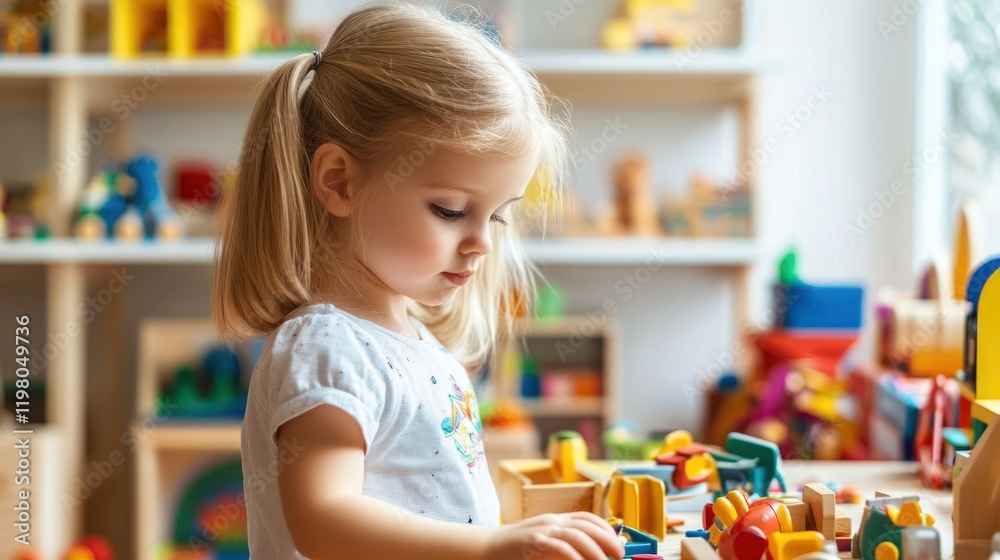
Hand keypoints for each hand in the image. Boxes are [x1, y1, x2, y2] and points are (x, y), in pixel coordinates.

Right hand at [482, 512, 624, 559]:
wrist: (485, 547)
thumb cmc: (513, 549)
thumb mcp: (541, 541)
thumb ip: (561, 544)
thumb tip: (584, 554)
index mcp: (554, 520)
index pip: (587, 518)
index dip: (606, 529)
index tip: (617, 543)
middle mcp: (551, 521)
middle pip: (587, 525)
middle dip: (607, 539)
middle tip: (618, 555)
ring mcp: (542, 530)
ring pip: (577, 535)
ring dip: (596, 550)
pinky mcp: (533, 542)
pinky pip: (560, 547)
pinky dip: (575, 556)